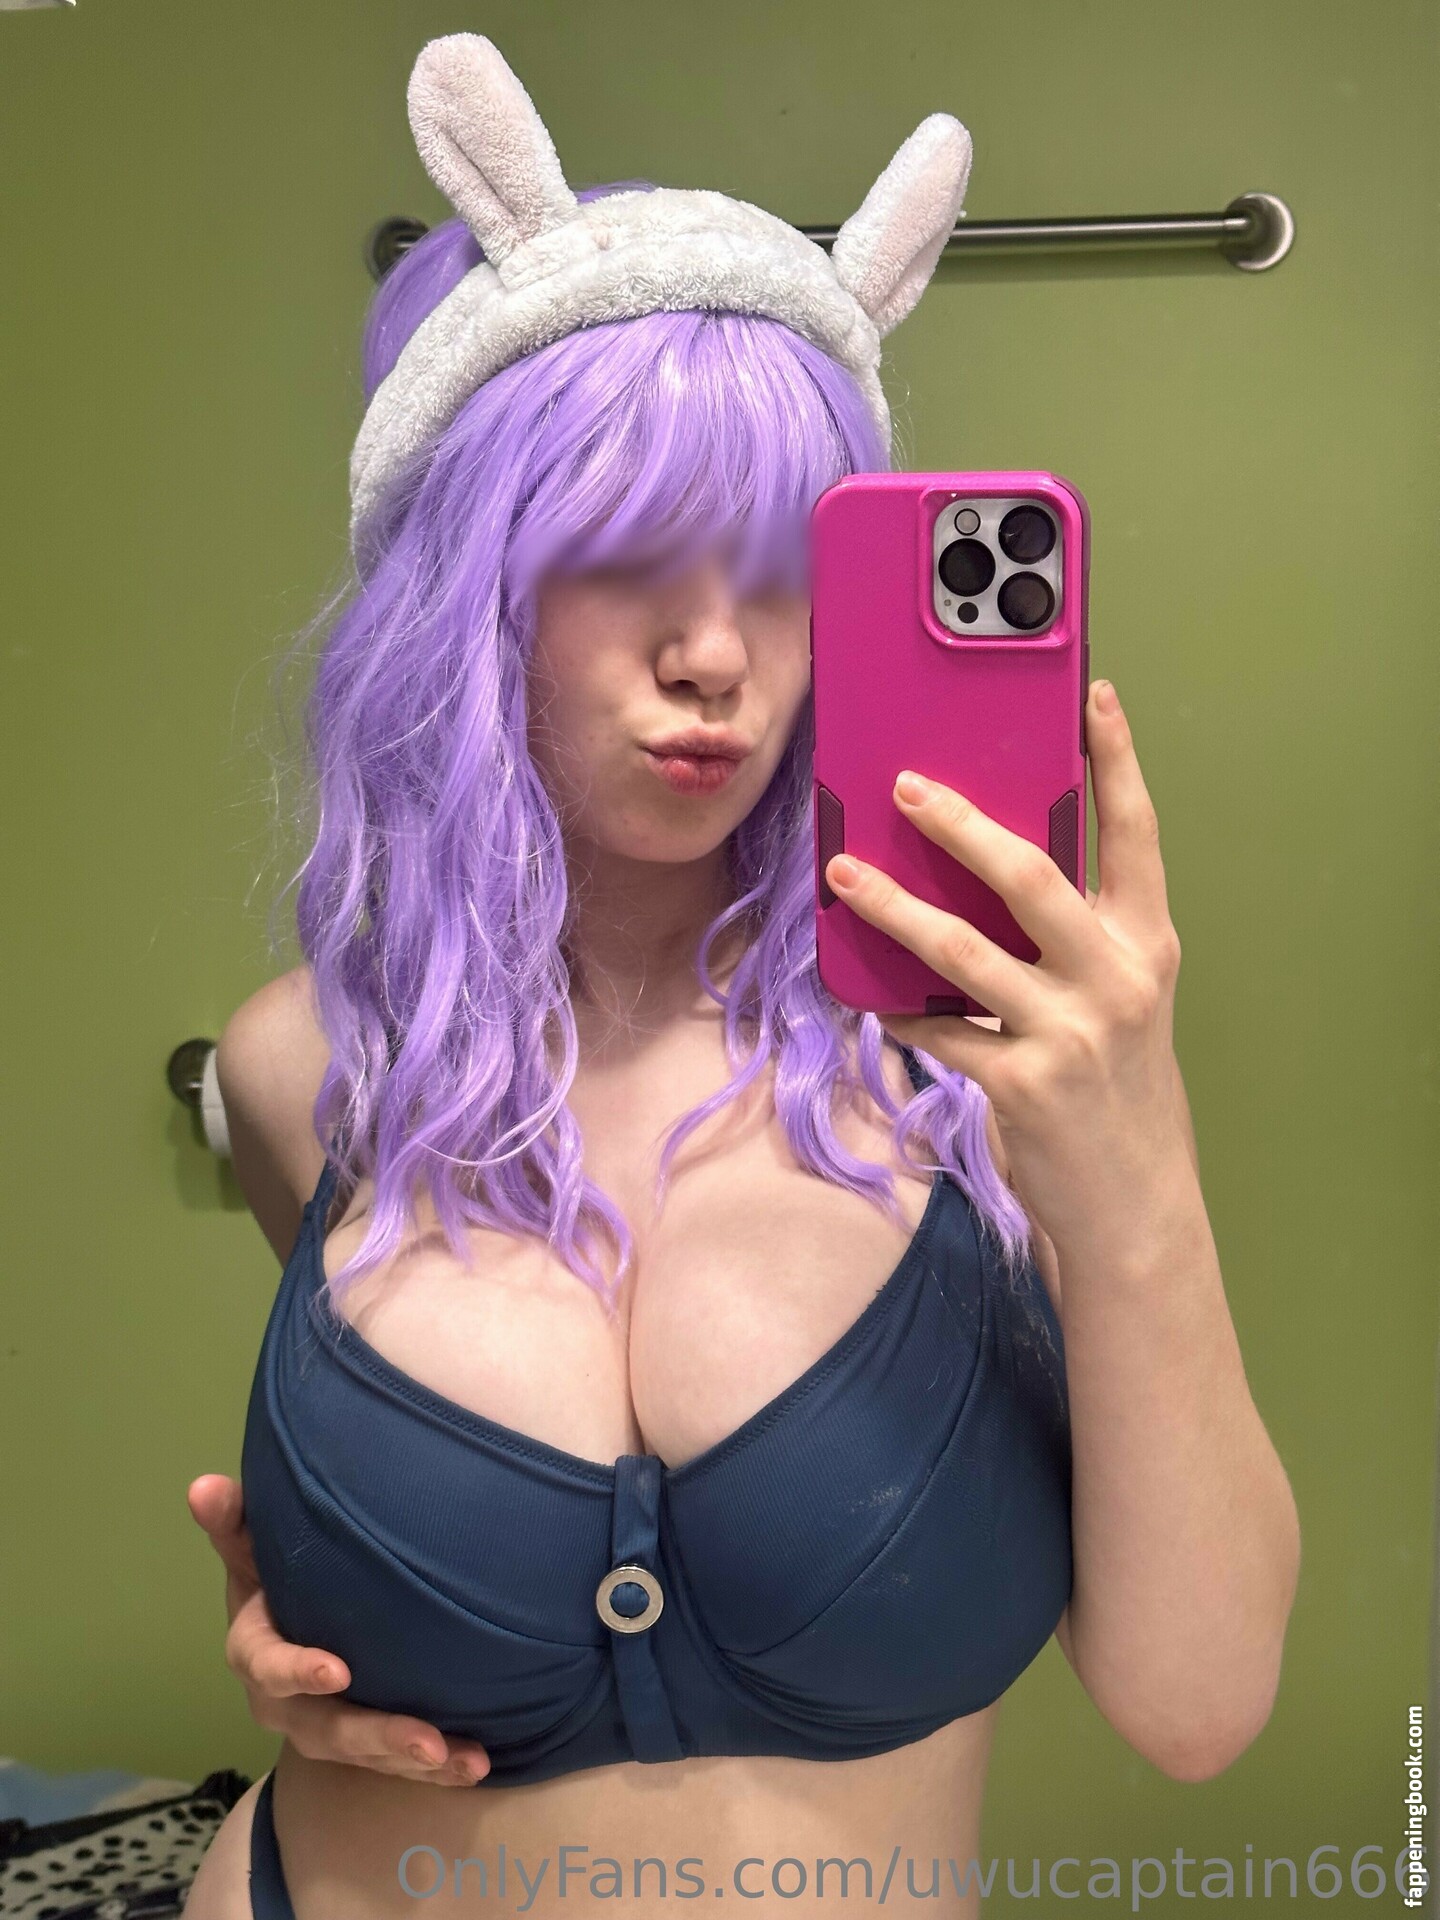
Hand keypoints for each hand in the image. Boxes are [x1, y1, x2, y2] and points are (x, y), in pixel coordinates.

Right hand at [187, 1474, 491, 1785]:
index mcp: (256, 1652)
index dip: (298, 1671)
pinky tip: (477, 1764)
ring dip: (415, 1759)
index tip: (339, 1671)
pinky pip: (395, 1764)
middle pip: (327, 1728)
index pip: (269, 1665)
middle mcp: (287, 1704)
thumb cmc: (274, 1575)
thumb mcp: (251, 1547)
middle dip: (376, 1735)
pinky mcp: (361, 1745)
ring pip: (366, 1753)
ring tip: (465, 1760)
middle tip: (425, 1739)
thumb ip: (235, 1522)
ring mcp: (324, 1729)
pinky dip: (438, 1767)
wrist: (291, 1622)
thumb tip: (204, 1486)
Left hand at [823, 678, 1185, 1246]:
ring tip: (844, 872)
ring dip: (891, 906)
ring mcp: (1067, 1031)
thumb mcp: (1123, 1005)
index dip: (1118, 762)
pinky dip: (899, 1008)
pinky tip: (870, 995)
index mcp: (1146, 947)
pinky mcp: (1018, 1082)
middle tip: (905, 785)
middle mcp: (1115, 978)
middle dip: (959, 823)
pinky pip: (936, 1027)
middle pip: (1029, 874)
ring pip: (960, 947)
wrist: (1135, 1208)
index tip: (1093, 697)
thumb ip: (1077, 944)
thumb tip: (990, 880)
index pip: (1137, 836)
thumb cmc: (1119, 1094)